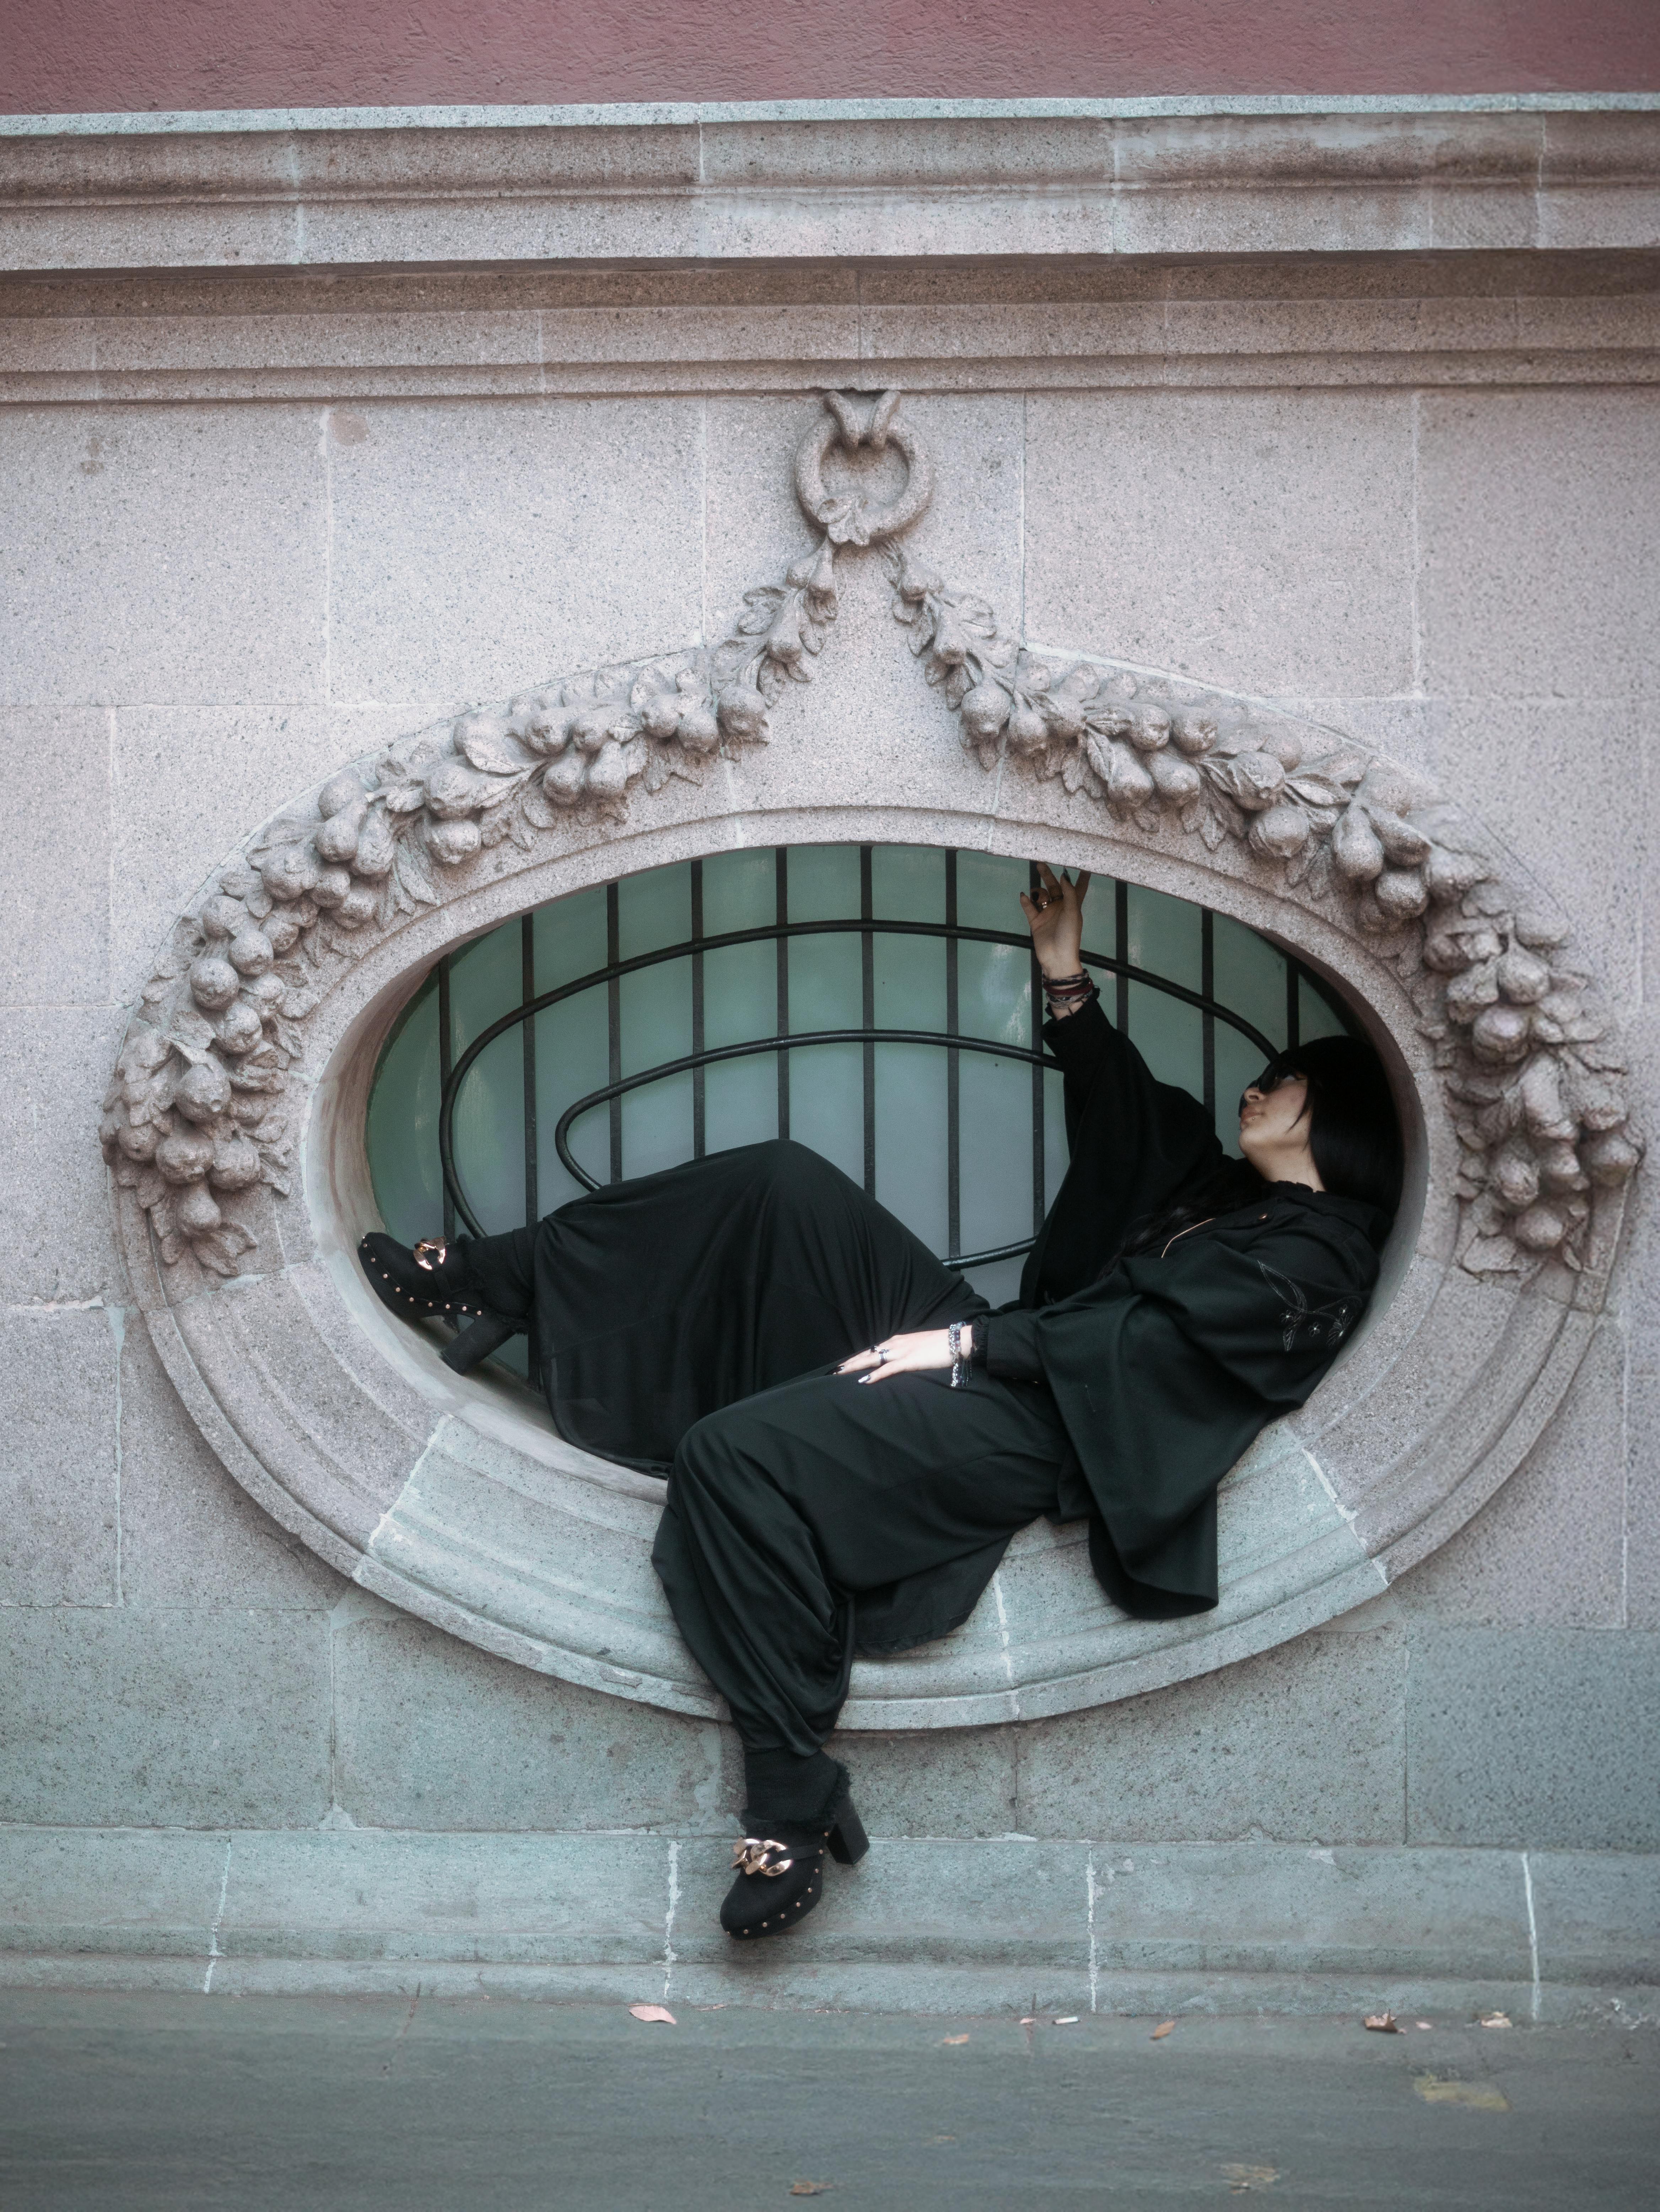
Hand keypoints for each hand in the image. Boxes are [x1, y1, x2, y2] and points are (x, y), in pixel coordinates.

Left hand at [837, 1328, 961, 1384]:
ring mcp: (902, 1351)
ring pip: (873, 1359)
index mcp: (898, 1341)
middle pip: (868, 1354)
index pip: (873, 1349)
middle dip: (850, 1362)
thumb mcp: (918, 1347)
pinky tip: (864, 1380)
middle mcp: (896, 1344)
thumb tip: (896, 1361)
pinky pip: (889, 1369)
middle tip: (834, 1370)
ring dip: (856, 1367)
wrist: (958, 1341)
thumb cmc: (941, 1345)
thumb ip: (906, 1352)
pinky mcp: (910, 1360)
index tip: (844, 1364)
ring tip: (841, 1374)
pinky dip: (875, 1375)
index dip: (857, 1357)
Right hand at [1019, 862, 1090, 980]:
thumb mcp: (1072, 912)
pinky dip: (1026, 901)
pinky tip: (1024, 896)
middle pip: (1055, 886)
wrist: (1057, 957)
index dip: (1081, 876)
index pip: (1078, 887)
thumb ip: (1069, 893)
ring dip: (1038, 891)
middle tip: (1040, 863)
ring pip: (1041, 896)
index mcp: (1072, 905)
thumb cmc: (1069, 935)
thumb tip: (1064, 875)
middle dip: (1048, 875)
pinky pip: (1029, 908)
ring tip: (1038, 896)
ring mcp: (1047, 913)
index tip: (1082, 862)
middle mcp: (1060, 906)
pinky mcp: (1036, 921)